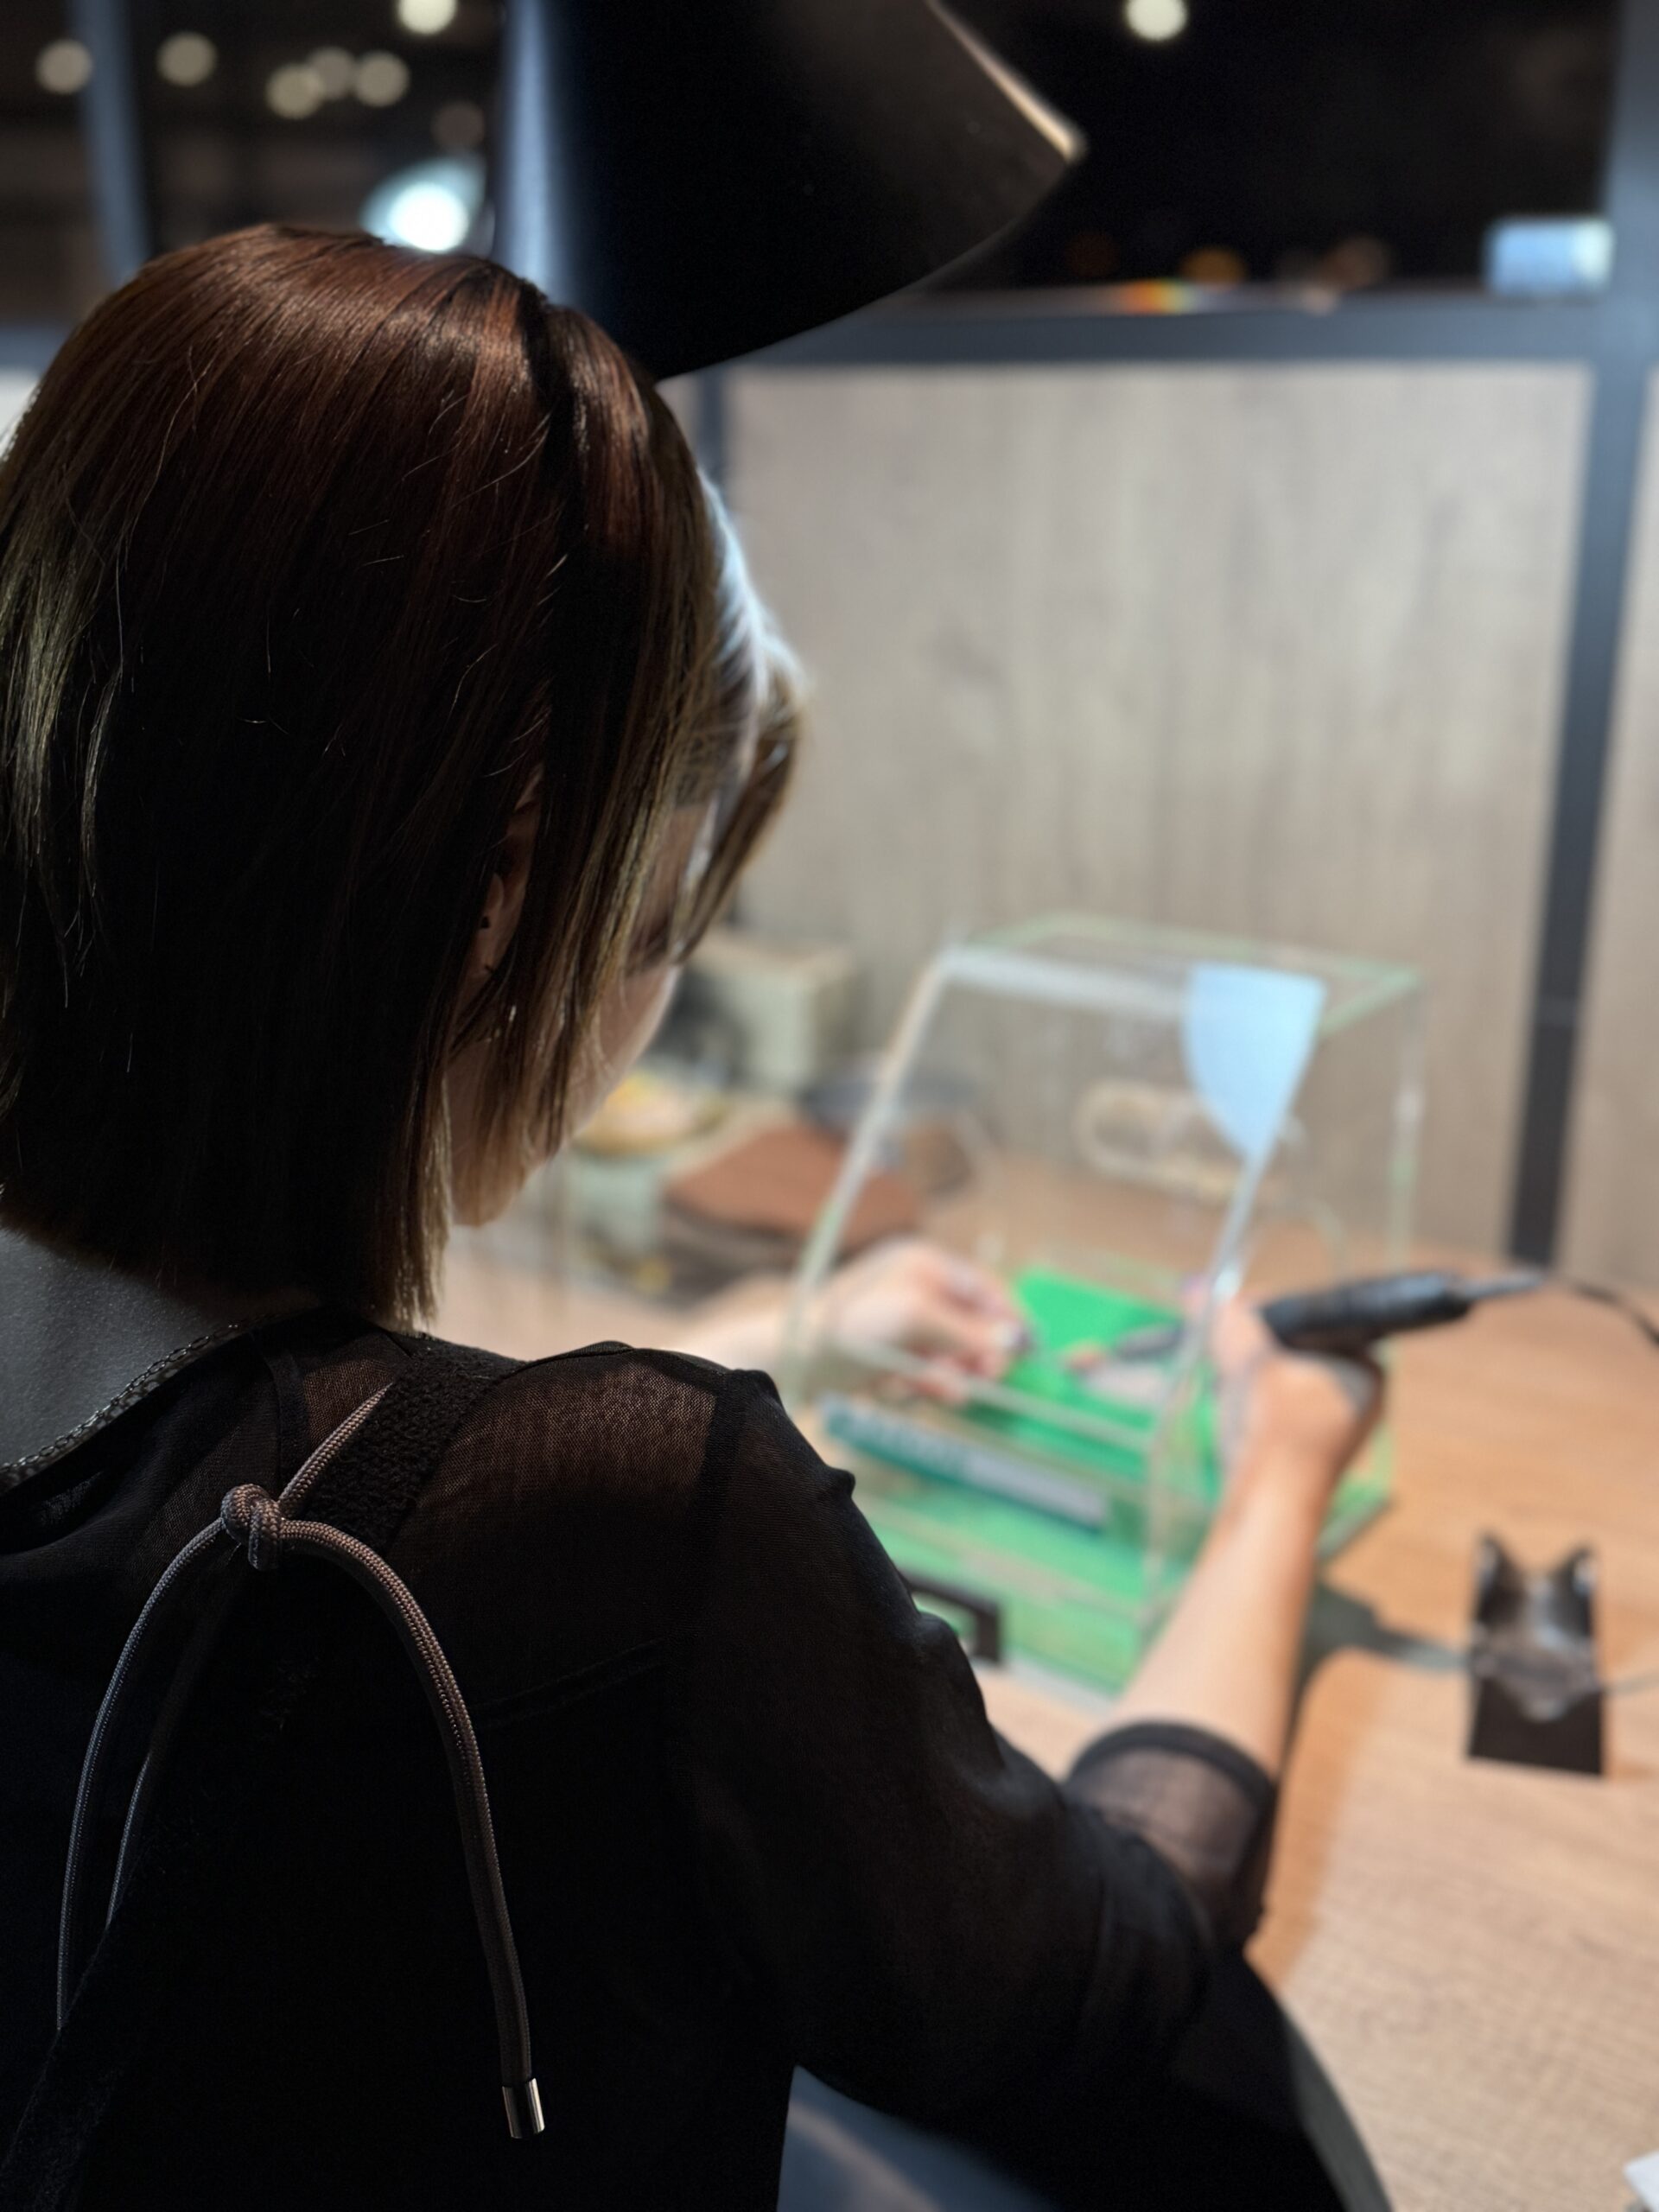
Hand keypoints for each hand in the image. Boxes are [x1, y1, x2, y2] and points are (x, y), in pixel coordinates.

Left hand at [812, 1238, 1026, 1389]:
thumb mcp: (917, 1316)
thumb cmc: (854, 1321)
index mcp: (925, 1264)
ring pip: (949, 1356)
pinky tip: (900, 1388)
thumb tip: (1016, 1343)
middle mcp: (918, 1291)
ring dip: (946, 1375)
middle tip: (986, 1379)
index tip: (1027, 1351)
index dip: (1009, 1318)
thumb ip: (969, 1330)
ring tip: (935, 1388)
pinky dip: (917, 1383)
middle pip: (971, 1326)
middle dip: (976, 1354)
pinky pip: (922, 1374)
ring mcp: (903, 1326)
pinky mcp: (889, 1358)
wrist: (796, 1358)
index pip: (985, 1287)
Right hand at [1210, 1297, 1382, 1512]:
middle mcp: (1359, 1397)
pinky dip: (1248, 1406)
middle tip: (1225, 1356)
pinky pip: (1273, 1410)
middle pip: (1290, 1350)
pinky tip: (1232, 1415)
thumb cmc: (1275, 1434)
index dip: (1265, 1314)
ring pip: (1278, 1380)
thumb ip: (1228, 1321)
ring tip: (1228, 1390)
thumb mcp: (1251, 1363)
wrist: (1270, 1513)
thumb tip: (1197, 1288)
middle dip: (1250, 1350)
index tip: (1232, 1320)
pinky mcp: (1306, 1452)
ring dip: (1245, 1378)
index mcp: (1367, 1369)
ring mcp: (1334, 1428)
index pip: (1309, 1319)